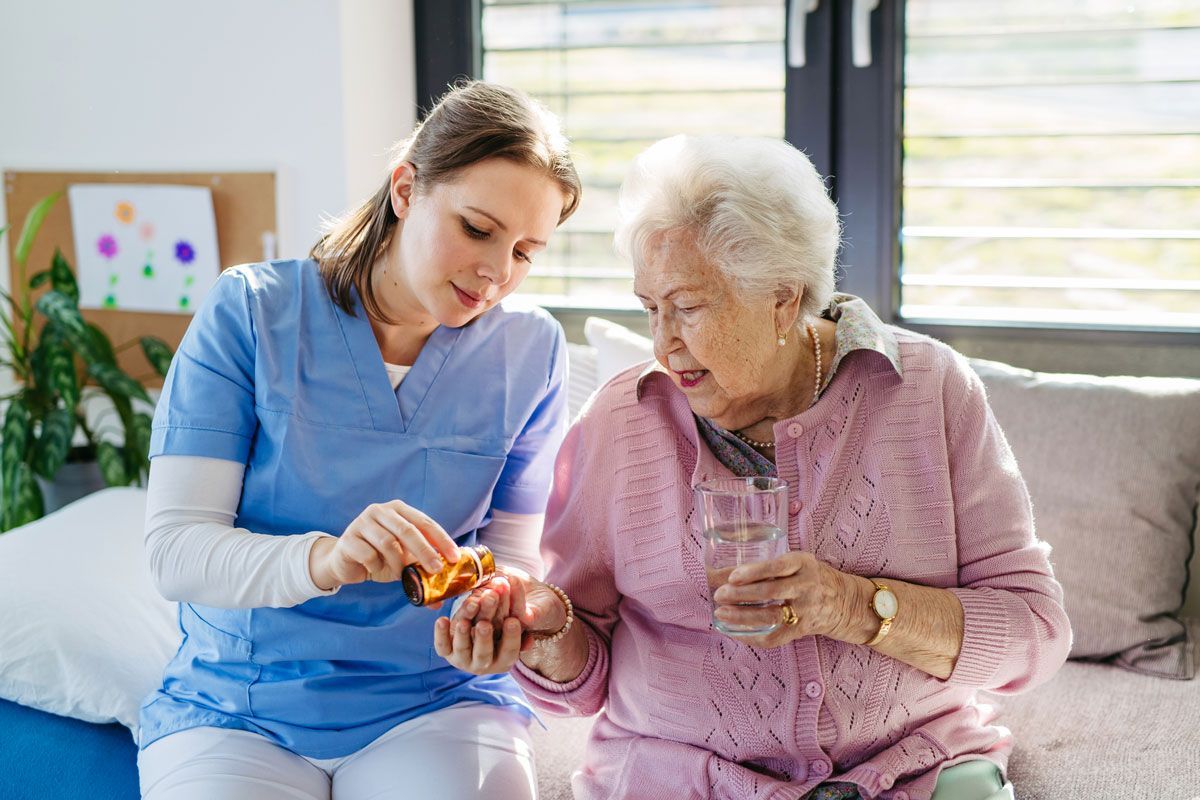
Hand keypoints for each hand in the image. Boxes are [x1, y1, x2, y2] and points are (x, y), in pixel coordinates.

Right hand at [309, 500, 458, 591]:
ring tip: (400, 574)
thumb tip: (440, 599)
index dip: (441, 540)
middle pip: (408, 530)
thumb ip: (421, 569)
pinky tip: (376, 569)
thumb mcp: (403, 560)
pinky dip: (377, 566)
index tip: (455, 557)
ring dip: (398, 563)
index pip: (425, 522)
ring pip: (388, 543)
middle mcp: (380, 511)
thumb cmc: (379, 557)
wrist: (345, 562)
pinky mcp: (348, 539)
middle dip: (425, 551)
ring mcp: (362, 522)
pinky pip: (368, 554)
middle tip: (436, 570)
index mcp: (399, 510)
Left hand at [434, 569, 523, 673]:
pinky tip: (442, 619)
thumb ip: (522, 618)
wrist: (479, 627)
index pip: (509, 652)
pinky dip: (440, 634)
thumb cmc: (502, 624)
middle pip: (484, 654)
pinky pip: (442, 646)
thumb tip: (529, 616)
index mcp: (504, 660)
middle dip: (484, 639)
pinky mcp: (446, 651)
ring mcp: (462, 659)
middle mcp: (483, 664)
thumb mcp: (515, 622)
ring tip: (464, 622)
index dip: (511, 637)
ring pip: (462, 650)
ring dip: (462, 636)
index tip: (512, 620)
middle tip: (485, 624)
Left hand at [711, 551, 855, 648]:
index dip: (754, 571)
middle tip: (720, 595)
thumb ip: (768, 566)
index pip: (778, 566)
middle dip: (741, 594)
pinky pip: (775, 637)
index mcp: (804, 563)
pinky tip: (736, 633)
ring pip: (771, 616)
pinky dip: (753, 637)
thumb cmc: (811, 577)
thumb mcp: (798, 563)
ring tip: (721, 613)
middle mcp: (807, 585)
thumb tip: (721, 572)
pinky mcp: (803, 629)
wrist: (846, 601)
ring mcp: (806, 609)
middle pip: (771, 591)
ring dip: (742, 616)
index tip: (733, 576)